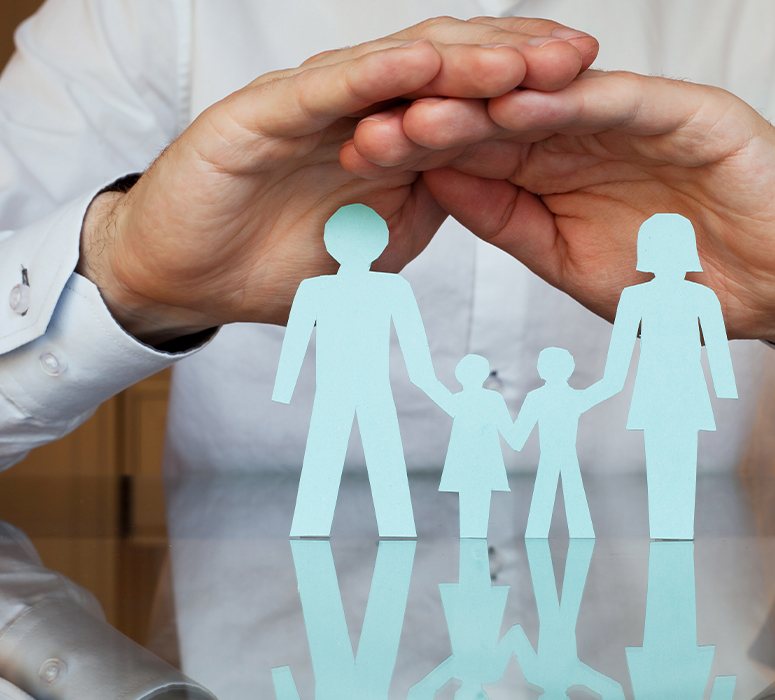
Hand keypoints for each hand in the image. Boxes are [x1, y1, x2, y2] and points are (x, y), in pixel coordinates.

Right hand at [77, 16, 597, 343]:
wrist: (192, 277)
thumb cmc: (277, 264)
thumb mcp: (374, 248)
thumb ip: (422, 211)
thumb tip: (476, 187)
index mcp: (384, 142)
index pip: (464, 105)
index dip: (524, 95)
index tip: (588, 93)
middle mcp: (354, 112)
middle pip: (444, 72)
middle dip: (513, 61)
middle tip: (579, 56)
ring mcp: (310, 108)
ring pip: (393, 71)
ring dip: (458, 59)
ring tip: (521, 53)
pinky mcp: (261, 114)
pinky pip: (326, 91)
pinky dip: (373, 77)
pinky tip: (421, 62)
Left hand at [348, 70, 774, 340]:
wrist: (766, 287)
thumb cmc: (667, 281)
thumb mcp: (563, 259)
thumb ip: (504, 219)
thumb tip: (436, 184)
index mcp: (546, 169)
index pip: (468, 152)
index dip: (413, 153)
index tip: (359, 159)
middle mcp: (575, 134)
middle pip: (490, 118)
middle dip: (430, 123)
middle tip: (371, 129)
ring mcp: (624, 117)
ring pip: (541, 100)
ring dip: (481, 105)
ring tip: (422, 111)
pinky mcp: (678, 110)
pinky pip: (613, 100)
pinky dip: (566, 101)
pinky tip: (514, 102)